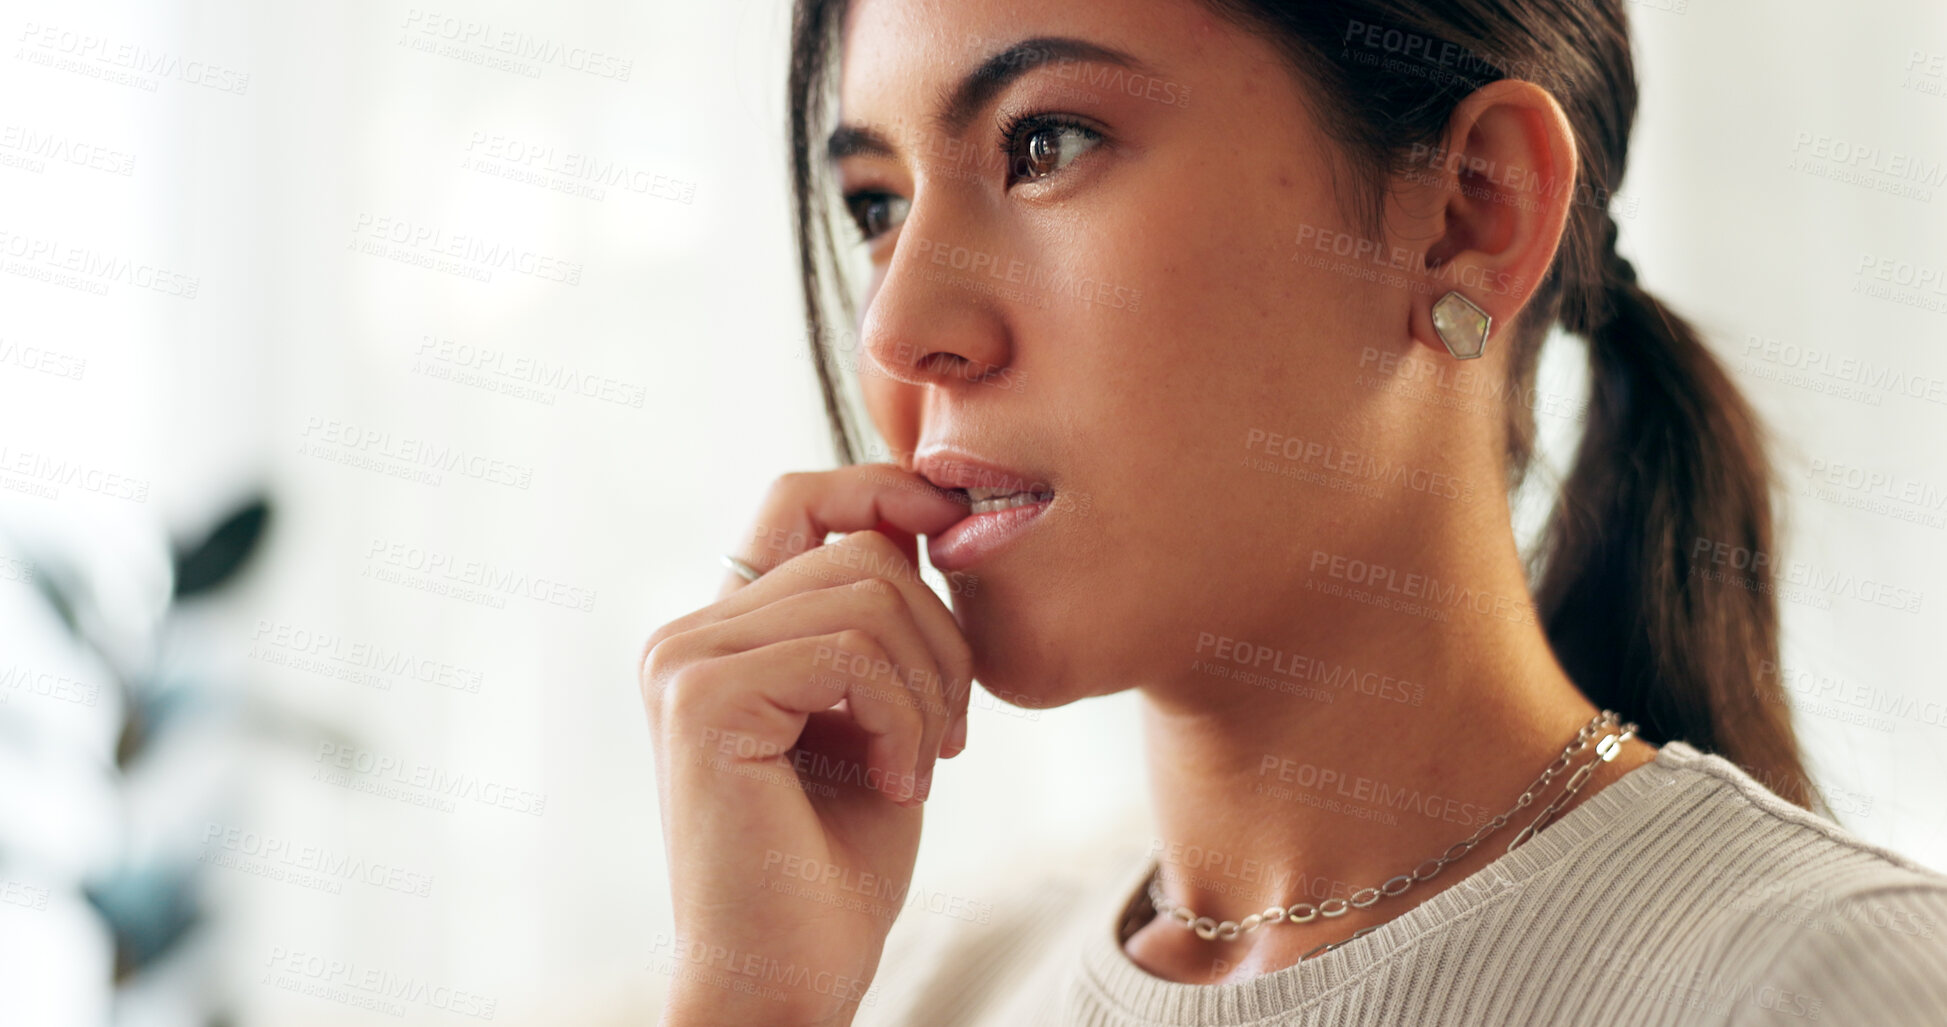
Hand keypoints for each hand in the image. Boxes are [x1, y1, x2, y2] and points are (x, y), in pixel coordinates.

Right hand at [642, 464, 973, 1026]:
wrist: (791, 973)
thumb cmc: (838, 862)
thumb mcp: (876, 712)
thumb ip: (878, 617)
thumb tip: (923, 513)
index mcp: (724, 631)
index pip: (800, 497)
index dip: (884, 490)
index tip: (955, 524)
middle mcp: (687, 634)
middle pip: (859, 549)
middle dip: (940, 637)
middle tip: (950, 735)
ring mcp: (684, 660)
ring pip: (866, 594)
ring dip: (929, 687)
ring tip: (919, 767)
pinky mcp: (702, 699)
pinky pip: (849, 652)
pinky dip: (902, 717)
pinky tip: (896, 784)